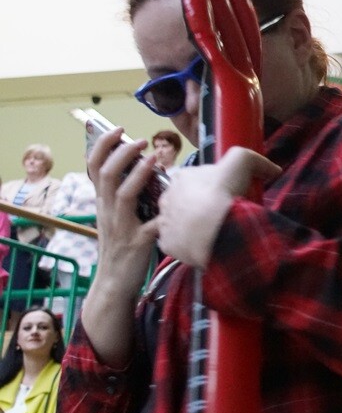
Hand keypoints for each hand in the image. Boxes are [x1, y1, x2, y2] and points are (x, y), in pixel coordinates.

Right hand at [88, 128, 159, 291]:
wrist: (113, 283)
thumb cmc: (120, 247)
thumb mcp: (116, 217)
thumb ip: (126, 196)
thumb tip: (144, 169)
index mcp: (103, 203)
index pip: (94, 167)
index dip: (102, 145)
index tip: (117, 129)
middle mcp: (108, 212)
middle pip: (106, 175)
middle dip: (121, 153)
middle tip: (139, 139)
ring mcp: (121, 227)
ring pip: (122, 195)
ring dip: (138, 174)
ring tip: (152, 157)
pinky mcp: (137, 244)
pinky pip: (149, 226)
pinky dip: (163, 215)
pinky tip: (176, 204)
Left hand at [156, 147, 280, 268]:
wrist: (214, 229)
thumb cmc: (223, 192)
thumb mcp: (242, 162)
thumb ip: (255, 160)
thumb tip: (273, 170)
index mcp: (180, 177)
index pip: (193, 178)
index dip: (211, 185)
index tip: (226, 193)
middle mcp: (167, 198)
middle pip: (184, 200)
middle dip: (199, 205)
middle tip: (220, 213)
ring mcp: (164, 222)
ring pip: (178, 222)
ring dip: (191, 225)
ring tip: (212, 231)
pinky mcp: (166, 244)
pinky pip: (176, 243)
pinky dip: (187, 244)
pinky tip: (202, 245)